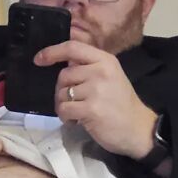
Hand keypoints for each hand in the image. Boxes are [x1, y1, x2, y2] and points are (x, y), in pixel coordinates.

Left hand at [35, 40, 157, 159]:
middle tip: (72, 101)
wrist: (138, 129)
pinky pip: (64, 109)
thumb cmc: (122, 105)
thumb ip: (89, 68)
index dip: (52, 52)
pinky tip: (77, 121)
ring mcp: (96, 90)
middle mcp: (101, 71)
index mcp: (105, 60)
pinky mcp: (91, 109)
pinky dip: (66, 117)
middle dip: (61, 90)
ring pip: (62, 93)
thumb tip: (63, 64)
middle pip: (64, 75)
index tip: (38, 59)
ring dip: (63, 106)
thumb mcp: (110, 77)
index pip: (73, 48)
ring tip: (77, 113)